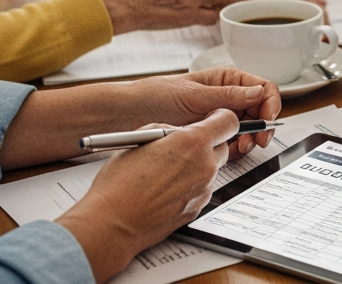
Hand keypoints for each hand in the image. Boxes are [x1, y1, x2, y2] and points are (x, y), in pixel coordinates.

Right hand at [57, 110, 237, 281]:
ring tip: (164, 172)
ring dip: (196, 166)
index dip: (221, 118)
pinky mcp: (197, 209)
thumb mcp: (142, 138)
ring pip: (210, 170)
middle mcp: (204, 166)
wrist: (113, 223)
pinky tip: (164, 189)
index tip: (213, 119)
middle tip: (183, 146)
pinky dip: (188, 186)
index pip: (228, 121)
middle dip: (207, 144)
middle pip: (222, 147)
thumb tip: (179, 130)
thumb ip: (169, 129)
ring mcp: (203, 190)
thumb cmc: (120, 182)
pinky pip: (200, 189)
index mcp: (192, 143)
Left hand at [123, 65, 281, 155]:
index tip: (268, 119)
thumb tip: (258, 93)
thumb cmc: (156, 95)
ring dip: (250, 139)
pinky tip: (230, 150)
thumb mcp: (194, 95)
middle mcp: (227, 97)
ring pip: (250, 129)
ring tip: (241, 146)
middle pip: (260, 111)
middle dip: (262, 126)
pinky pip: (234, 142)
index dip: (270, 103)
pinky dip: (236, 148)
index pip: (263, 88)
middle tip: (257, 140)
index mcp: (227, 79)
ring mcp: (221, 116)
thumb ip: (228, 95)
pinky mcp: (212, 134)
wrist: (130, 115)